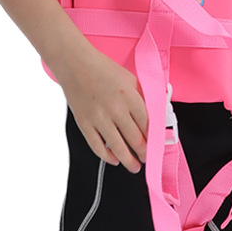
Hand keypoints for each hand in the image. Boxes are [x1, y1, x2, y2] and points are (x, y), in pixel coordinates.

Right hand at [54, 41, 148, 172]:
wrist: (74, 63)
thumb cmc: (102, 69)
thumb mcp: (129, 79)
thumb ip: (141, 98)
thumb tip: (151, 118)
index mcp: (130, 97)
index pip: (148, 125)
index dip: (154, 139)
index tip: (157, 146)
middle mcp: (116, 109)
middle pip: (135, 139)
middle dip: (144, 153)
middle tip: (148, 159)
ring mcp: (99, 118)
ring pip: (118, 147)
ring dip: (129, 160)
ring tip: (134, 167)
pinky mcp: (84, 123)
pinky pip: (97, 145)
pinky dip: (107, 156)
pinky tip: (114, 160)